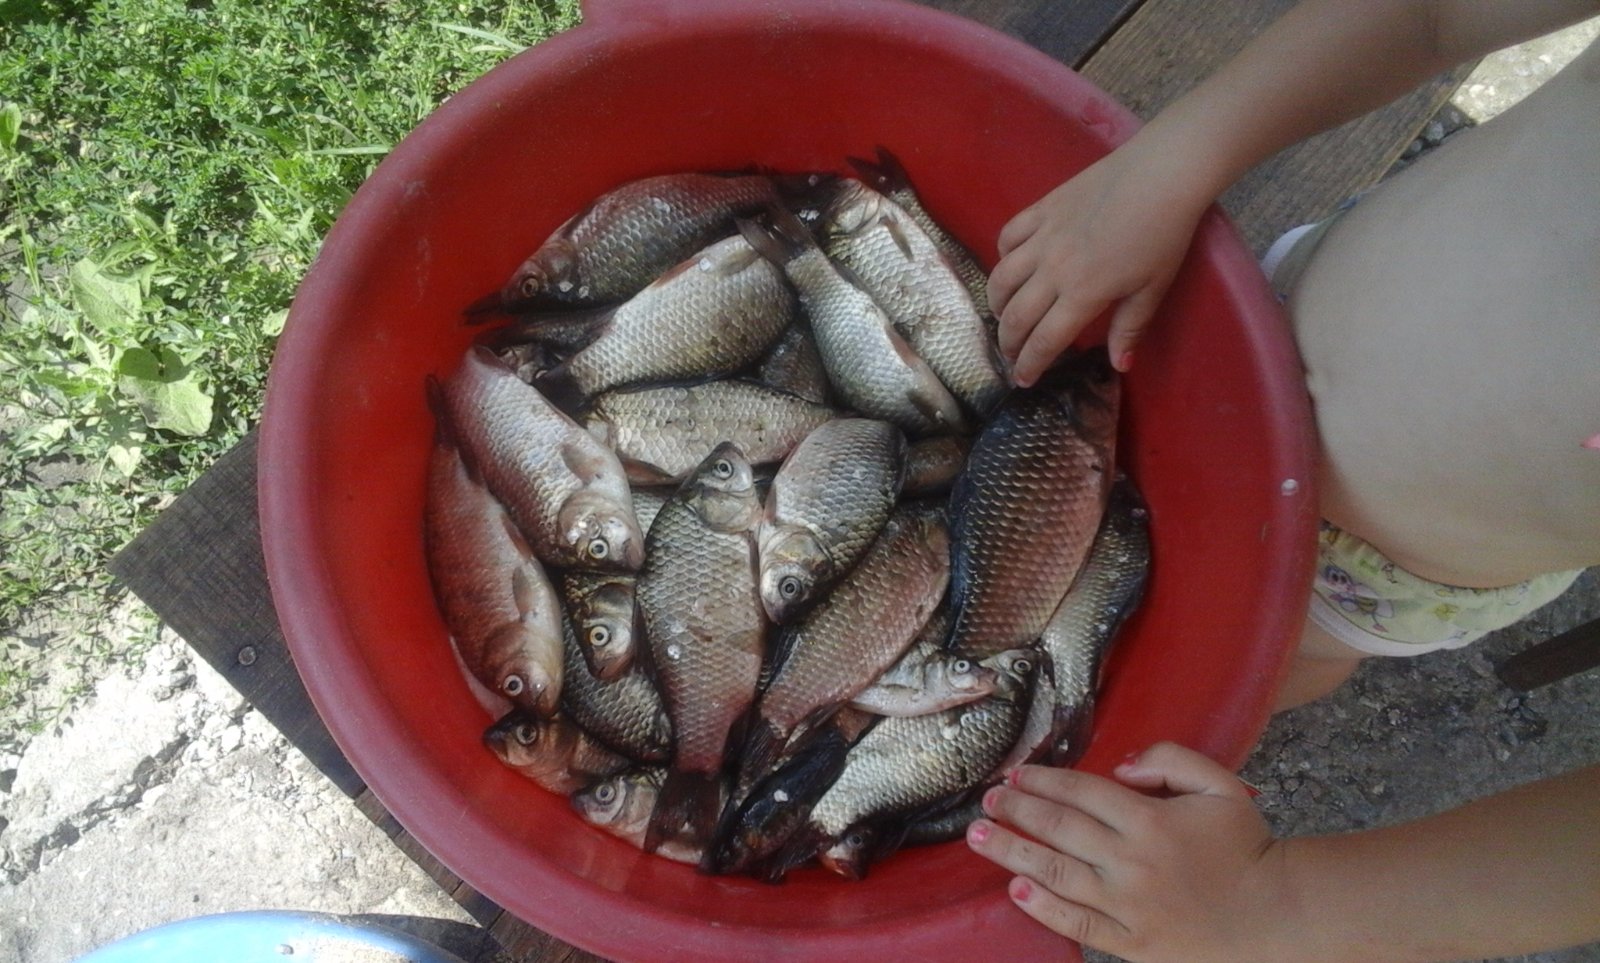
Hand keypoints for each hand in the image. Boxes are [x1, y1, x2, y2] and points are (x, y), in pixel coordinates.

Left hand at [967, 742, 1298, 962]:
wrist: (1276, 915)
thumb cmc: (1247, 848)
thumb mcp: (1220, 786)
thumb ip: (1172, 759)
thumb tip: (1122, 767)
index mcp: (1151, 820)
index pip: (1082, 793)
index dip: (1043, 781)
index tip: (1016, 774)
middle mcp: (1132, 861)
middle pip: (1059, 829)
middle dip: (1016, 811)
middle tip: (986, 800)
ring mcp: (1129, 905)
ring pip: (1057, 873)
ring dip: (1012, 851)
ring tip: (979, 837)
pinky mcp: (1132, 942)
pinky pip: (1078, 923)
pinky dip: (1043, 907)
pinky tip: (1016, 889)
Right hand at [987, 140, 1210, 386]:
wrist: (1162, 173)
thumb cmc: (1165, 234)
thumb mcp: (1154, 289)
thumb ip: (1130, 328)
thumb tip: (1118, 366)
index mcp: (1083, 293)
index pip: (1044, 340)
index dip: (1030, 365)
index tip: (1023, 380)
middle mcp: (1053, 269)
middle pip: (1016, 315)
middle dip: (1008, 342)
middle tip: (1011, 353)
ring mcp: (1043, 236)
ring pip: (1002, 278)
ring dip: (997, 304)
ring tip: (1003, 315)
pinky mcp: (1041, 209)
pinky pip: (1008, 237)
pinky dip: (1003, 256)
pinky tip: (1011, 264)